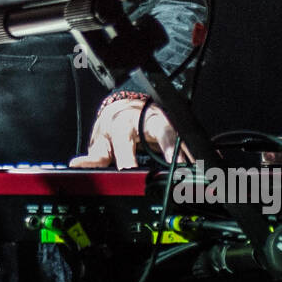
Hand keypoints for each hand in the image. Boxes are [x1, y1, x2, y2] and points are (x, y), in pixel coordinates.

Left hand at [69, 96, 192, 169]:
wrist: (125, 107)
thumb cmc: (113, 128)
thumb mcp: (101, 143)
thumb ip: (93, 159)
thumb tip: (76, 166)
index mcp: (123, 126)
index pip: (125, 146)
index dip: (128, 161)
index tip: (132, 174)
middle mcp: (144, 120)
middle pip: (160, 131)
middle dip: (170, 147)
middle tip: (178, 167)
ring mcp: (162, 120)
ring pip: (179, 133)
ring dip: (189, 151)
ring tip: (197, 169)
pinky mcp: (174, 124)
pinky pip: (187, 138)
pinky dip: (195, 152)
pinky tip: (204, 164)